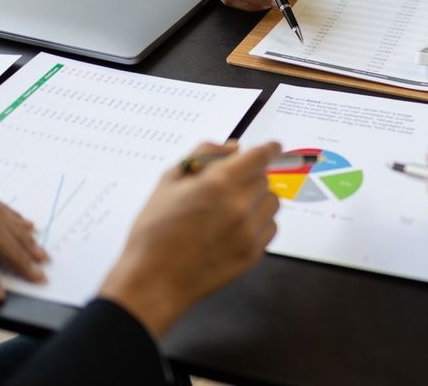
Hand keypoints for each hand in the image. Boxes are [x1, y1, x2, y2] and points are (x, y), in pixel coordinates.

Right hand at [99, 141, 281, 336]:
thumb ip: (203, 156)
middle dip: (251, 176)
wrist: (154, 280)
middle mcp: (239, 205)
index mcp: (218, 182)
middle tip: (230, 186)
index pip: (259, 157)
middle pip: (264, 178)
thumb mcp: (168, 182)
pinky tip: (236, 227)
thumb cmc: (155, 232)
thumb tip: (233, 148)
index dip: (268, 149)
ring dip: (258, 199)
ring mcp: (248, 231)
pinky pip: (271, 227)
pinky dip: (259, 222)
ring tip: (233, 208)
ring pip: (272, 202)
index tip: (273, 147)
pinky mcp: (252, 253)